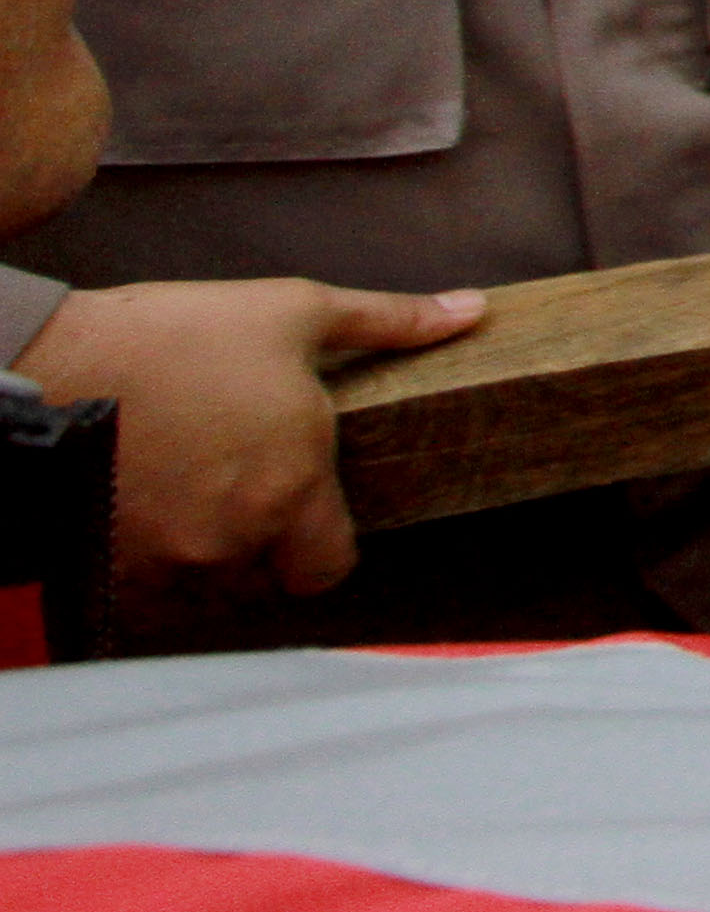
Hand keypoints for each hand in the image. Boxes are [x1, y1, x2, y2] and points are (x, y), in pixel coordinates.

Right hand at [23, 276, 485, 594]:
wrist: (40, 365)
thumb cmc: (163, 338)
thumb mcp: (289, 312)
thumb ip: (387, 322)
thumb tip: (465, 312)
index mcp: (291, 487)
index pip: (331, 564)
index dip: (324, 542)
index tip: (303, 507)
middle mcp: (233, 540)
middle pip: (267, 582)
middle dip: (263, 550)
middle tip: (239, 494)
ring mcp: (165, 564)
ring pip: (206, 592)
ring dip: (206, 561)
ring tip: (187, 497)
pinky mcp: (107, 572)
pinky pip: (147, 599)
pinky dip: (150, 569)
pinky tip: (144, 514)